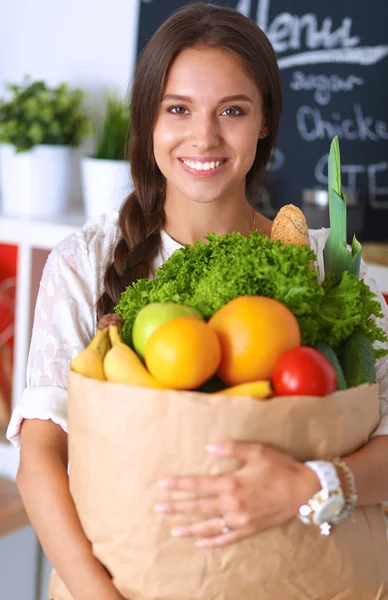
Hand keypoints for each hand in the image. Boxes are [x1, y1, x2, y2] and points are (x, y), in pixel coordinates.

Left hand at [155, 441, 319, 547]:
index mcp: (232, 483)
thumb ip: (231, 448)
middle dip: (177, 508)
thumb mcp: (257, 451)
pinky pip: (227, 538)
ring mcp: (241, 520)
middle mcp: (233, 504)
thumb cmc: (280, 468)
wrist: (305, 491)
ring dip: (190, 528)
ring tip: (173, 529)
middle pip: (199, 507)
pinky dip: (212, 542)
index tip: (162, 485)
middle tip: (158, 509)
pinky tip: (200, 543)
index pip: (198, 485)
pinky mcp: (250, 529)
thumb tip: (208, 447)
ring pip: (209, 526)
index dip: (179, 485)